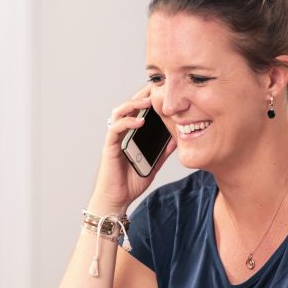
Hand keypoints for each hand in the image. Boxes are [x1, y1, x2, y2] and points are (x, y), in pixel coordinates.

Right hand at [89, 85, 177, 213]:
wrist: (116, 200)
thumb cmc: (130, 183)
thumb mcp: (153, 164)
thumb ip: (163, 151)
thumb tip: (177, 139)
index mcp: (130, 136)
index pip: (138, 112)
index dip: (148, 100)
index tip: (162, 91)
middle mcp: (120, 134)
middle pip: (128, 107)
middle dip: (141, 95)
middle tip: (156, 86)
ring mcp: (114, 139)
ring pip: (119, 113)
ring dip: (133, 105)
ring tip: (148, 101)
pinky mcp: (109, 147)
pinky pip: (116, 129)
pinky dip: (127, 123)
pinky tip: (139, 122)